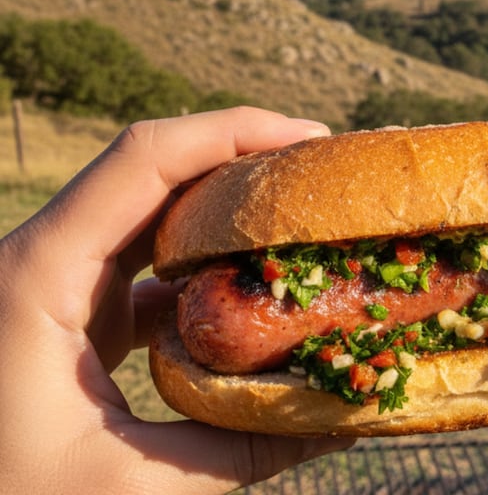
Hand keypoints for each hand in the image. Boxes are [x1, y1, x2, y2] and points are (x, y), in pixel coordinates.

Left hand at [0, 107, 353, 493]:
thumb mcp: (132, 487)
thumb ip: (242, 450)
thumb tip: (347, 422)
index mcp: (36, 277)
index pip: (143, 160)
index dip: (232, 131)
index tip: (310, 138)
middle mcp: (42, 260)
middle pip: (152, 171)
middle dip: (242, 158)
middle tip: (321, 170)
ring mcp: (57, 281)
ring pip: (151, 211)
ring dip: (226, 207)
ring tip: (299, 215)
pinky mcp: (74, 310)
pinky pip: (147, 260)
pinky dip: (206, 261)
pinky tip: (255, 283)